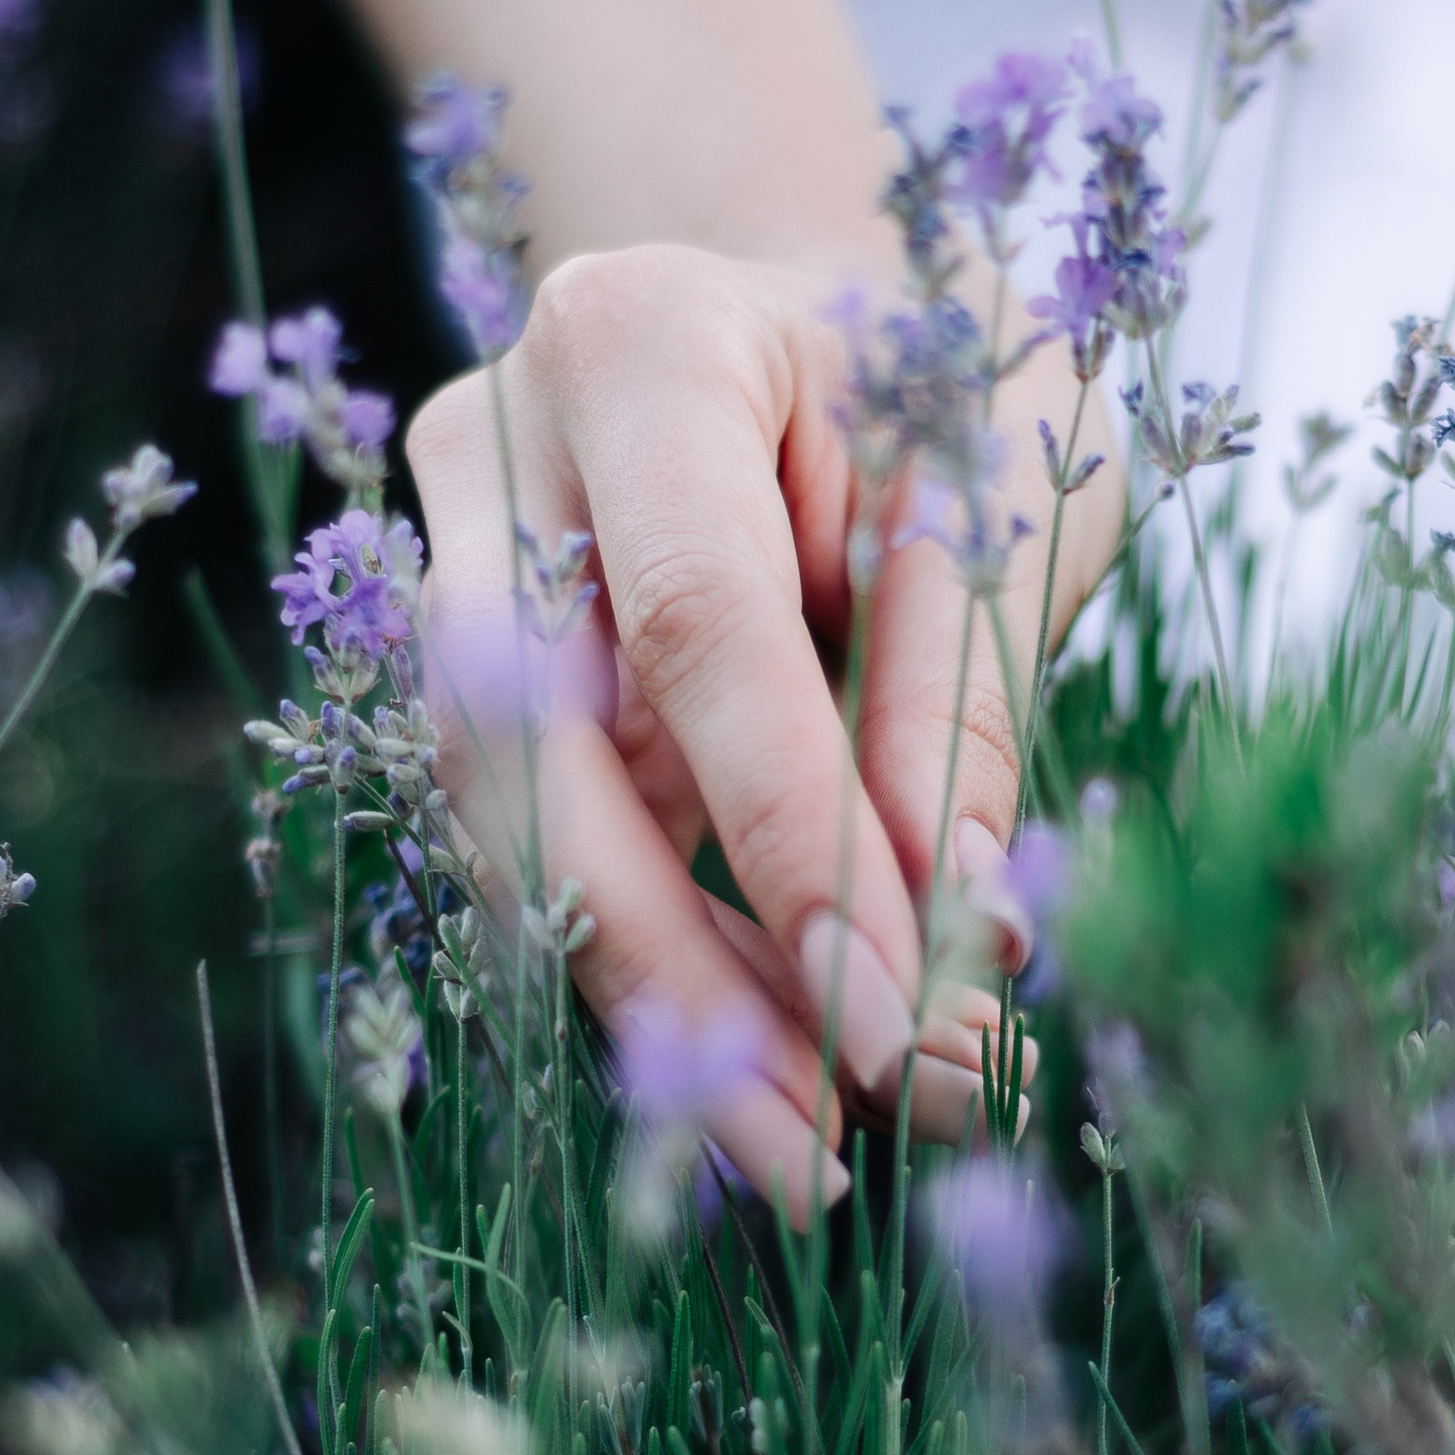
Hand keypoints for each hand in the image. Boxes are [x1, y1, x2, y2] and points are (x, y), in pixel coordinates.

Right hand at [406, 244, 1123, 1216]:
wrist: (814, 302)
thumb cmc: (938, 369)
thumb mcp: (1007, 489)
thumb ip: (964, 704)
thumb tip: (957, 944)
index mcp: (642, 339)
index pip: (698, 625)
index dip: (782, 839)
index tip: (884, 1020)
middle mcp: (497, 439)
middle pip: (534, 752)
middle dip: (673, 978)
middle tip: (811, 1152)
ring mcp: (447, 548)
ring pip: (507, 824)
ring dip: (654, 1001)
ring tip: (802, 1147)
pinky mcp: (456, 657)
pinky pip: (534, 839)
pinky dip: (648, 958)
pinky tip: (753, 1064)